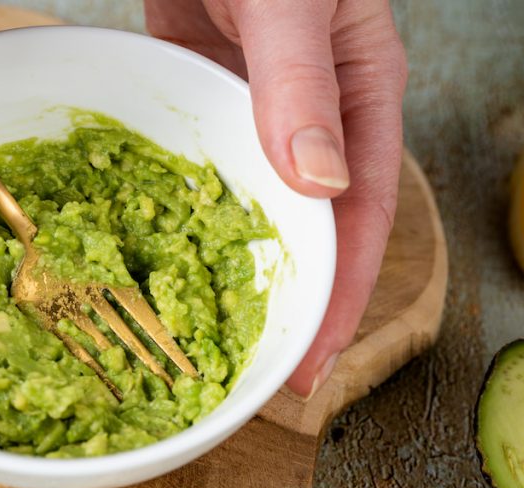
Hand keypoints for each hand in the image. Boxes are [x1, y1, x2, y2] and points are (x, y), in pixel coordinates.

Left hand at [146, 0, 407, 395]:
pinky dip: (184, 201)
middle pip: (307, 222)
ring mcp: (258, 99)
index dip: (339, 296)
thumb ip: (300, 84)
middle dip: (286, 299)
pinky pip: (199, 154)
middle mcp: (314, 108)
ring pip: (250, 196)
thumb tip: (315, 185)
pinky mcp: (206, 81)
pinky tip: (161, 242)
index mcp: (360, 92)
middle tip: (254, 371)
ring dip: (231, 260)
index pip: (361, 215)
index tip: (311, 363)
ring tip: (204, 329)